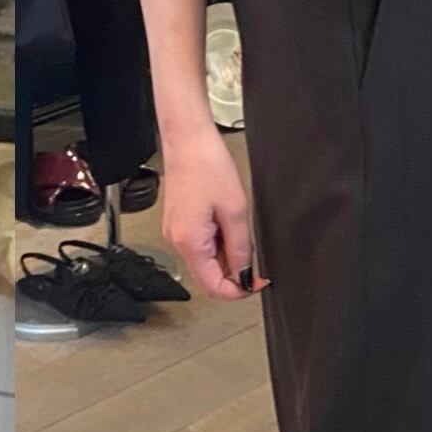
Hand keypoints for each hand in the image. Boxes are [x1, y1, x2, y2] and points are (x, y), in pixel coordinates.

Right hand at [161, 127, 263, 302]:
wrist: (188, 141)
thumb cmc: (207, 167)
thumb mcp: (235, 212)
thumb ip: (240, 248)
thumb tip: (244, 274)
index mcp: (189, 242)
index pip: (212, 286)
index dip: (237, 290)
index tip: (256, 283)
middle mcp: (177, 241)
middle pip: (207, 274)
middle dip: (234, 271)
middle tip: (256, 257)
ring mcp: (175, 232)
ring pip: (204, 259)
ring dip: (226, 254)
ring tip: (238, 227)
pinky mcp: (178, 222)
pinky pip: (199, 244)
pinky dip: (217, 242)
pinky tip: (226, 221)